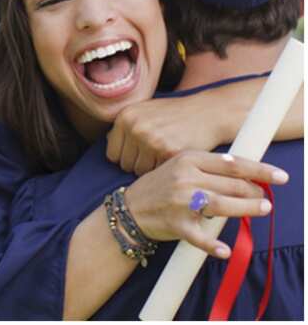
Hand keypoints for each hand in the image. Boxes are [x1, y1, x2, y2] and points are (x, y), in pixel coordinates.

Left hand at [107, 93, 227, 174]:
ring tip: (163, 156)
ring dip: (151, 169)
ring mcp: (152, 140)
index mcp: (125, 117)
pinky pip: (157, 172)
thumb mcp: (145, 111)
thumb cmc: (174, 114)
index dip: (126, 157)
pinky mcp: (168, 152)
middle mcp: (135, 127)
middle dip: (138, 164)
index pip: (112, 154)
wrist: (207, 112)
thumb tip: (108, 141)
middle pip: (125, 165)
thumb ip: (126, 126)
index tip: (139, 155)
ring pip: (140, 171)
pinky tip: (172, 158)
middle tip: (154, 157)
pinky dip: (165, 170)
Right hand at [123, 151, 288, 257]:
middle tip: (265, 197)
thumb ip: (209, 166)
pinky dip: (213, 245)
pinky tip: (224, 250)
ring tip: (263, 208)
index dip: (260, 170)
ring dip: (248, 208)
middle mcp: (185, 178)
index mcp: (188, 159)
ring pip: (223, 205)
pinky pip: (199, 237)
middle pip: (232, 185)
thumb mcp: (180, 166)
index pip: (232, 164)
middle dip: (256, 191)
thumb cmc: (160, 185)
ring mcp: (180, 202)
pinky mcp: (176, 224)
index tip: (280, 176)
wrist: (129, 209)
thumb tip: (247, 171)